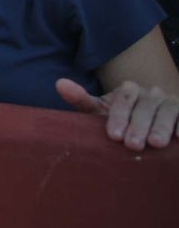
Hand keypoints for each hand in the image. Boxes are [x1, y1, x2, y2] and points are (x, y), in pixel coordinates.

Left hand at [57, 78, 177, 150]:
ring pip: (167, 111)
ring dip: (161, 127)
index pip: (123, 100)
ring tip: (156, 144)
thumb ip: (81, 99)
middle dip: (139, 125)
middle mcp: (151, 93)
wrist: (147, 122)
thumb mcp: (100, 110)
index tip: (113, 136)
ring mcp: (170, 102)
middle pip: (145, 106)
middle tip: (132, 144)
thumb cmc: (119, 119)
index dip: (119, 117)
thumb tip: (59, 83)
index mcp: (128, 90)